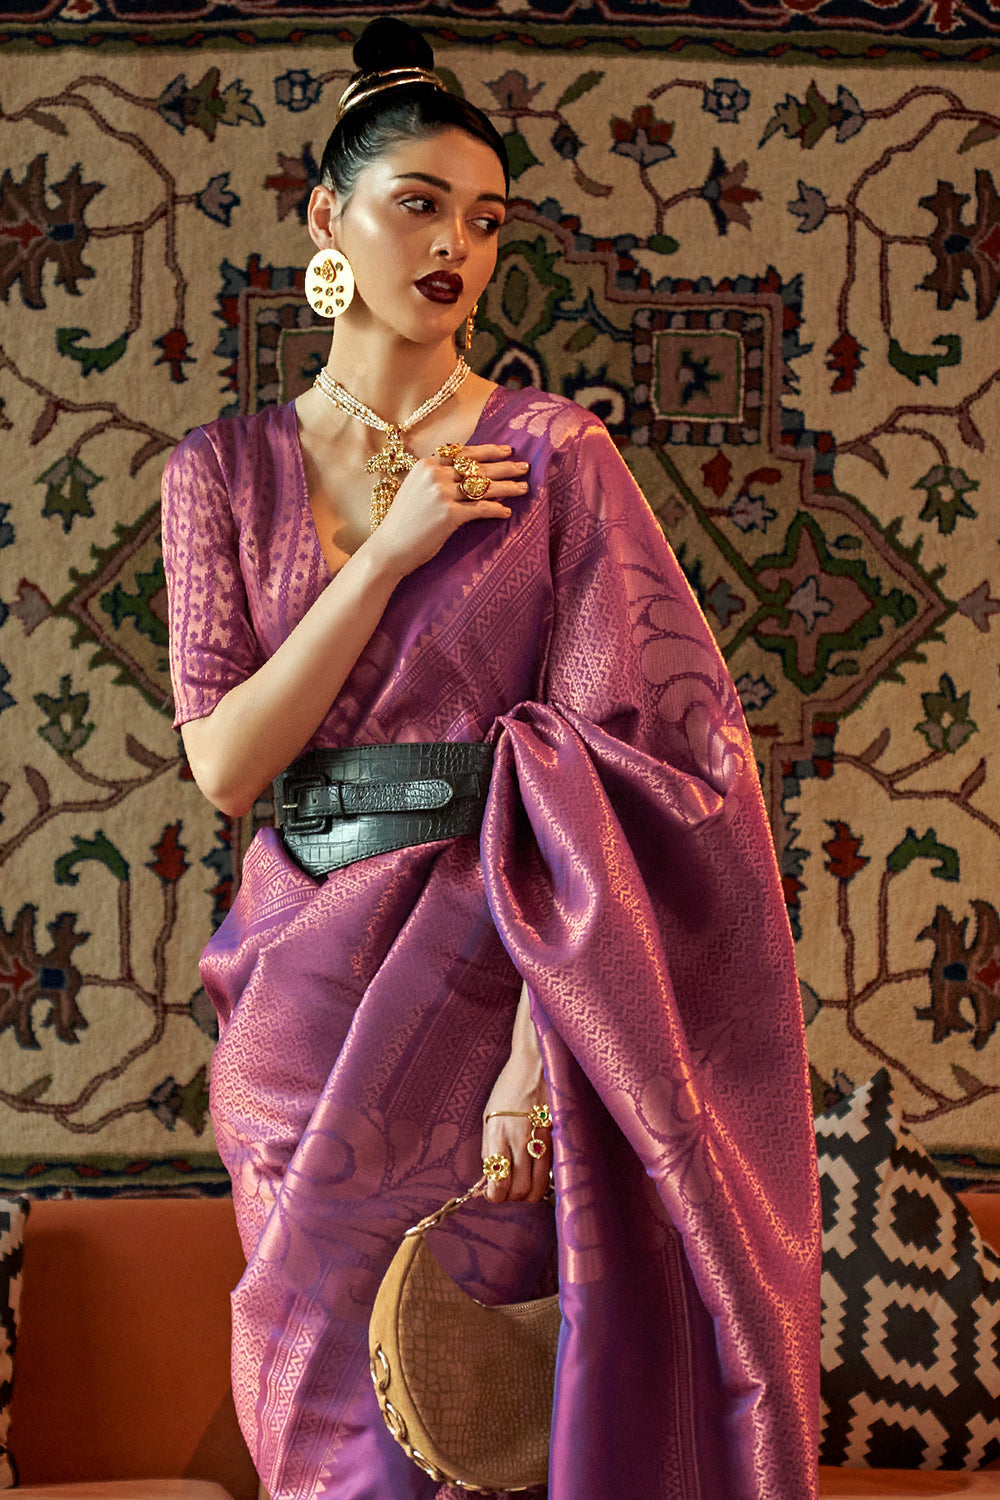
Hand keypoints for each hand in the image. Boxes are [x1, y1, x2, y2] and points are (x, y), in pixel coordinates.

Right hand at [364, 444, 528, 577]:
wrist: (389, 548)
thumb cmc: (404, 522)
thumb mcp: (416, 490)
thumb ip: (437, 478)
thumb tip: (467, 475)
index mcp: (427, 464)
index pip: (464, 453)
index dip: (488, 451)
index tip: (506, 451)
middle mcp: (435, 475)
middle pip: (478, 468)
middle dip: (505, 467)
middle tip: (525, 467)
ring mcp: (442, 494)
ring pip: (483, 487)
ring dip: (507, 487)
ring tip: (523, 488)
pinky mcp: (449, 515)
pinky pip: (481, 509)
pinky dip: (496, 509)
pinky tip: (507, 512)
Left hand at [480, 1052, 551, 1205]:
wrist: (536, 1064)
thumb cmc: (509, 1089)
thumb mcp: (489, 1116)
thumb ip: (490, 1147)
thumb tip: (492, 1175)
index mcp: (498, 1135)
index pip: (498, 1182)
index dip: (496, 1195)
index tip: (495, 1193)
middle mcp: (520, 1140)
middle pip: (520, 1191)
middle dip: (513, 1197)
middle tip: (510, 1189)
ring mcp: (542, 1140)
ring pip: (539, 1187)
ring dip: (530, 1193)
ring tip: (524, 1183)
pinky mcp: (558, 1138)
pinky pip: (551, 1171)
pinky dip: (545, 1178)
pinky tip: (539, 1170)